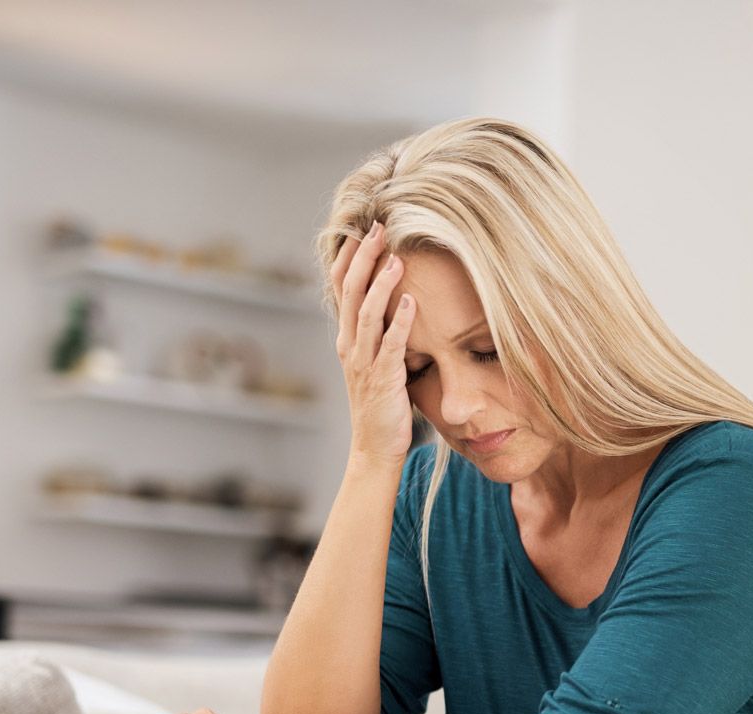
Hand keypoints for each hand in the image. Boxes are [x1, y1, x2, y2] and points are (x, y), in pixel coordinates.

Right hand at [329, 221, 418, 465]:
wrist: (375, 447)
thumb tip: (395, 303)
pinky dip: (401, 321)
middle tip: (378, 228)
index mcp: (346, 338)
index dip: (350, 256)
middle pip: (350, 291)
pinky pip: (391, 345)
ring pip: (367, 313)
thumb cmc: (381, 404)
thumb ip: (379, 334)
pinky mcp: (383, 378)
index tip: (362, 228)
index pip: (341, 287)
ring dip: (382, 283)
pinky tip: (411, 301)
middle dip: (364, 258)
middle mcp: (349, 345)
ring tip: (397, 258)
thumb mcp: (375, 362)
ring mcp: (364, 362)